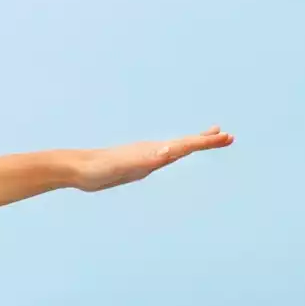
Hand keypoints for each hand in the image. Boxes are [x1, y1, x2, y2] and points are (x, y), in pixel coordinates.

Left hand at [71, 126, 233, 191]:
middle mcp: (151, 150)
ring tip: (208, 139)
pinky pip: (163, 157)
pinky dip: (174, 153)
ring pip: (175, 148)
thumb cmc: (98, 169)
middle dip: (206, 141)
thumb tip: (168, 151)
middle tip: (228, 136)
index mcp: (152, 151)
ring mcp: (144, 157)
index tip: (227, 137)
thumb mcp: (123, 165)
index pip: (186, 145)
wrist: (77, 169)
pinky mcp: (136, 165)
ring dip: (193, 144)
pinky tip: (173, 154)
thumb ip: (145, 159)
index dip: (206, 142)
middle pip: (184, 143)